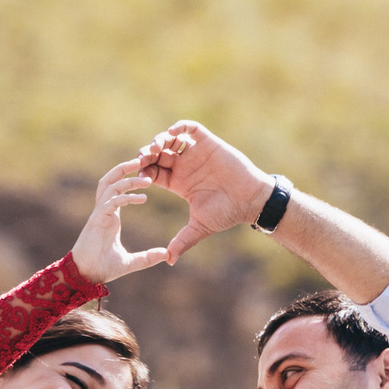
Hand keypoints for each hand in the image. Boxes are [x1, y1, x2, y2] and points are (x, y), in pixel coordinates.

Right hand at [70, 158, 171, 285]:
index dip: (131, 179)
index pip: (119, 190)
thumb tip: (166, 255)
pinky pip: (111, 202)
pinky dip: (125, 197)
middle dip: (125, 168)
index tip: (148, 175)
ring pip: (111, 186)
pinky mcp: (97, 220)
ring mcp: (99, 213)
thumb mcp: (131, 262)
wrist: (86, 276)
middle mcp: (104, 210)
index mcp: (111, 215)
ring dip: (127, 179)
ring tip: (146, 177)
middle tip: (144, 160)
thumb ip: (147, 257)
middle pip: (111, 180)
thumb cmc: (103, 267)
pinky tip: (142, 198)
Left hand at [136, 120, 272, 264]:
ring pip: (170, 139)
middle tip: (141, 158)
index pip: (153, 172)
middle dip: (147, 154)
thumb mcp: (200, 227)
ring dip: (159, 139)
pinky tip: (172, 133)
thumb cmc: (227, 213)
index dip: (143, 171)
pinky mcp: (208, 143)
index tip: (138, 177)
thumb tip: (168, 261)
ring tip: (155, 147)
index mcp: (179, 183)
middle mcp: (185, 166)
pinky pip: (190, 128)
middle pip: (158, 153)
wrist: (250, 200)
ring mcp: (196, 153)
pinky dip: (179, 127)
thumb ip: (183, 241)